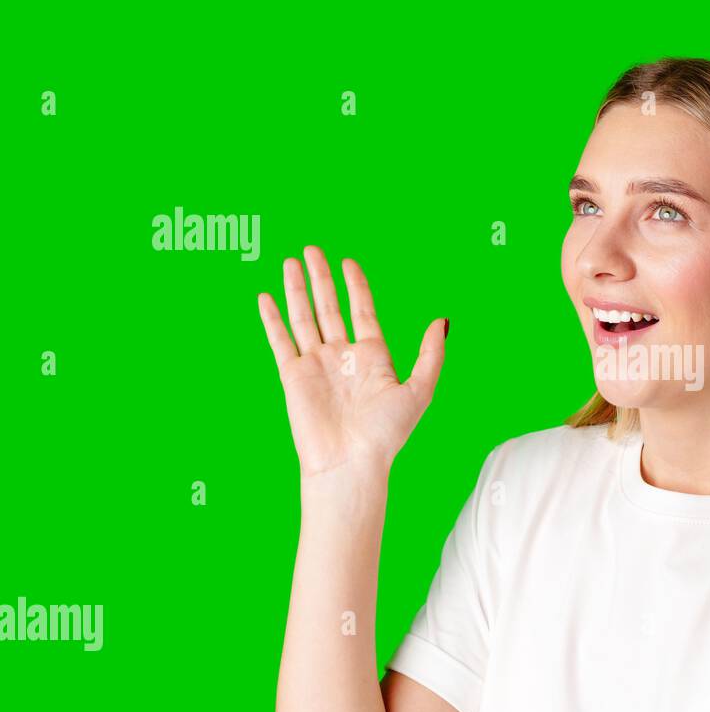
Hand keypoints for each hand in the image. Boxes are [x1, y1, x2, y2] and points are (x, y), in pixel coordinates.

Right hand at [257, 245, 447, 478]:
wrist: (350, 462)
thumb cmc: (386, 434)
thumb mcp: (419, 390)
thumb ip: (431, 354)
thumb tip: (441, 320)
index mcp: (373, 356)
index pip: (362, 310)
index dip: (356, 285)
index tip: (348, 262)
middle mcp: (343, 356)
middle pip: (329, 307)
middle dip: (321, 278)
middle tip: (312, 249)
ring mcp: (317, 364)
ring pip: (304, 317)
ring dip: (297, 289)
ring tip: (290, 261)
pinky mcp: (293, 376)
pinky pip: (281, 340)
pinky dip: (272, 319)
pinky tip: (266, 297)